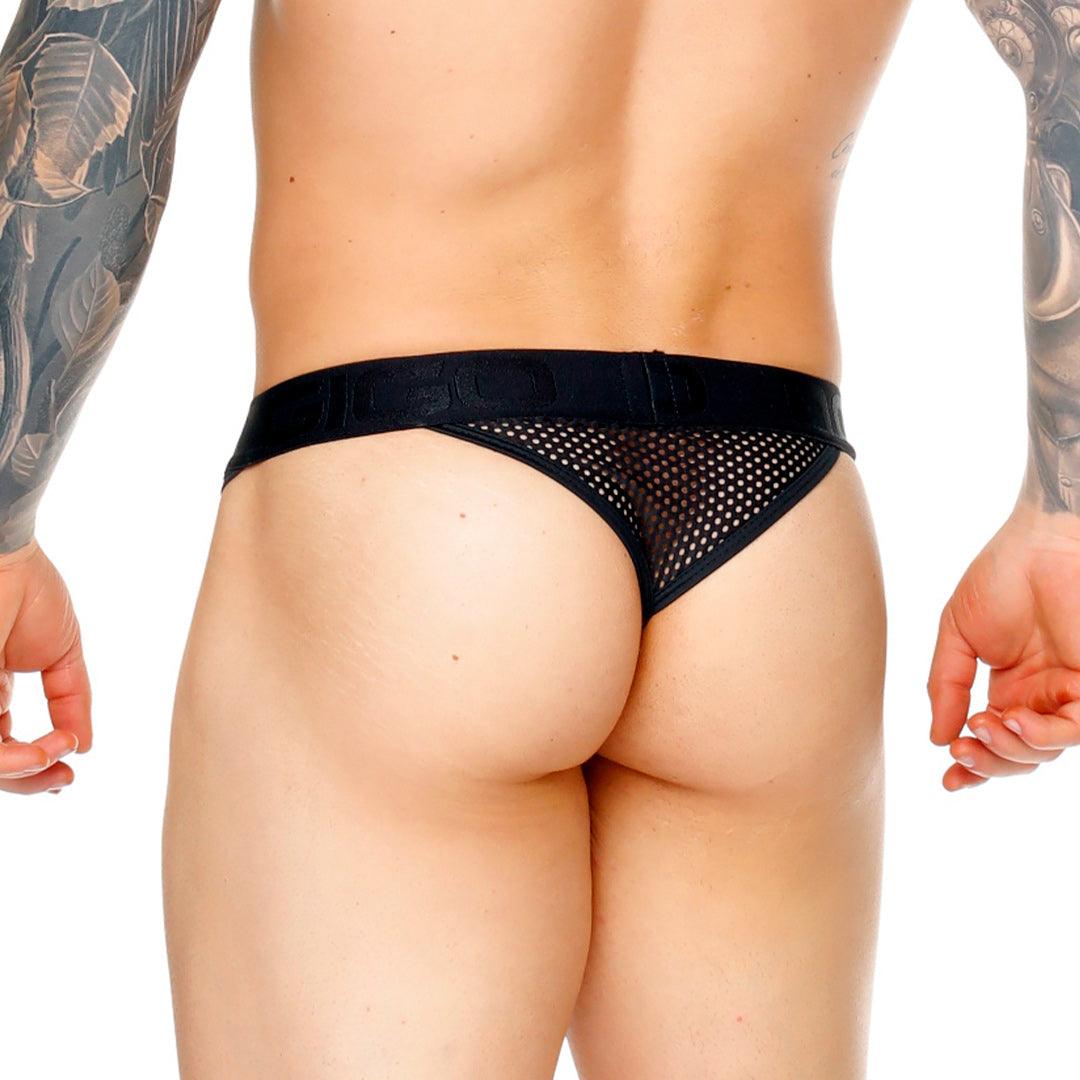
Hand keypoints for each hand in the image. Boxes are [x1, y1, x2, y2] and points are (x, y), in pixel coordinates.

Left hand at [0, 539, 90, 793]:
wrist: (5, 557)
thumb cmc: (29, 591)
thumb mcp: (62, 654)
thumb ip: (72, 700)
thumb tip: (83, 745)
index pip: (5, 745)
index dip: (36, 764)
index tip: (69, 770)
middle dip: (30, 779)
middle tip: (64, 777)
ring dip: (23, 771)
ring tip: (55, 756)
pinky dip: (10, 758)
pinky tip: (42, 749)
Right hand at [928, 505, 1079, 790]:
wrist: (1039, 542)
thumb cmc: (1000, 576)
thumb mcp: (956, 636)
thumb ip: (945, 686)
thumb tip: (938, 738)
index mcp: (1010, 688)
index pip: (994, 740)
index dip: (974, 766)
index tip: (948, 780)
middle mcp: (1043, 697)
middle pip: (1021, 755)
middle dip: (989, 762)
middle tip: (961, 750)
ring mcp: (1070, 692)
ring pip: (1048, 750)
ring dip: (1012, 749)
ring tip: (984, 726)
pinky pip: (1076, 728)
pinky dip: (1043, 734)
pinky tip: (1012, 720)